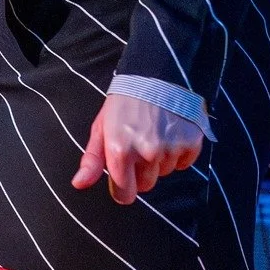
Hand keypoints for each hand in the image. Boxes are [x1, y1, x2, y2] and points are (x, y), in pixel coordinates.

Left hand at [71, 92, 203, 205]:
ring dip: (160, 158)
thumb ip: (91, 160)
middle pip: (146, 185)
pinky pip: (183, 162)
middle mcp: (146, 152)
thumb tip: (78, 184)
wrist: (154, 74)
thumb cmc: (123, 103)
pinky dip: (178, 151)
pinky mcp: (190, 142)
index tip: (124, 172)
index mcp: (120, 150)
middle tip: (139, 141)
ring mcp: (170, 148)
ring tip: (154, 131)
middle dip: (142, 170)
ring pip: (164, 172)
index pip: (124, 195)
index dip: (123, 186)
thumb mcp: (101, 127)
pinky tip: (170, 131)